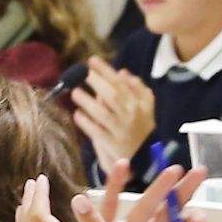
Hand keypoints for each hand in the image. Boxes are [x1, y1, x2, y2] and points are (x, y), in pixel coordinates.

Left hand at [70, 59, 158, 179]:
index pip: (121, 83)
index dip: (106, 71)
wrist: (146, 160)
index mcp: (140, 104)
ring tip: (75, 92)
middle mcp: (131, 116)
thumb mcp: (146, 108)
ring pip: (104, 114)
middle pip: (113, 96)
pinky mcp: (112, 146)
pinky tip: (77, 114)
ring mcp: (121, 131)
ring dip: (88, 102)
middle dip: (97, 83)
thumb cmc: (142, 130)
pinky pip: (98, 133)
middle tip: (82, 73)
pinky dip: (87, 123)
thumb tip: (122, 72)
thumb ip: (137, 89)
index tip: (92, 60)